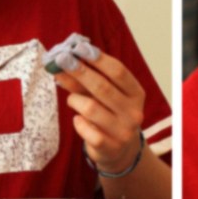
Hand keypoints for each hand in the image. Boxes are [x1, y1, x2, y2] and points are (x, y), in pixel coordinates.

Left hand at [52, 50, 146, 174]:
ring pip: (90, 108)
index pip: (118, 72)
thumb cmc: (109, 113)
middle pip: (102, 87)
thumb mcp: (103, 95)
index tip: (79, 48)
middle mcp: (133, 112)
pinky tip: (79, 120)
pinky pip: (85, 128)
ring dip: (74, 100)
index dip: (98, 59)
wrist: (119, 150)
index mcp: (136, 94)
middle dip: (79, 71)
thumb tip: (63, 62)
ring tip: (72, 100)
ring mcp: (123, 131)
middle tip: (61, 59)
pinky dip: (77, 122)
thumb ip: (87, 79)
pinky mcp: (109, 147)